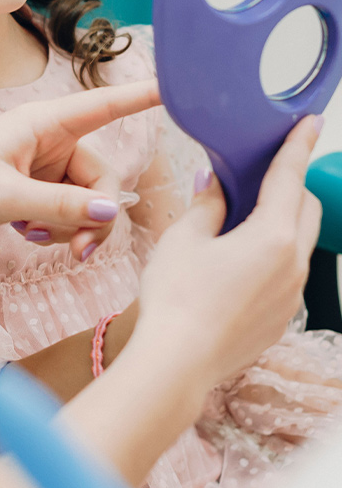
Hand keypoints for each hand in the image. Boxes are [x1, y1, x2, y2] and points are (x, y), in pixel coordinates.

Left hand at [0, 80, 159, 258]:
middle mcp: (53, 139)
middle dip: (93, 216)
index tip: (179, 87)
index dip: (144, 96)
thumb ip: (61, 206)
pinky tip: (26, 232)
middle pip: (103, 179)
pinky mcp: (39, 187)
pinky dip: (56, 228)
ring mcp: (47, 165)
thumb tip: (112, 212)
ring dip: (71, 226)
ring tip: (33, 235)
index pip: (106, 105)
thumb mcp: (6, 197)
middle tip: (76, 250)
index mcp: (46, 122)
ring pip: (88, 201)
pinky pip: (69, 211)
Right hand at [135, 115, 322, 389]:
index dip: (298, 145)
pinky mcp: (281, 320)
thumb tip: (216, 184)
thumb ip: (208, 205)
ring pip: (299, 244)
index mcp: (273, 235)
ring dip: (281, 225)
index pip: (290, 176)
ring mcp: (291, 296)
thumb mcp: (184, 238)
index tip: (310, 123)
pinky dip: (272, 258)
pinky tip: (236, 266)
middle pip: (306, 209)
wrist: (176, 364)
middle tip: (259, 178)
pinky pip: (287, 275)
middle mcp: (293, 265)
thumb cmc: (176, 298)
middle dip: (290, 187)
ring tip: (241, 224)